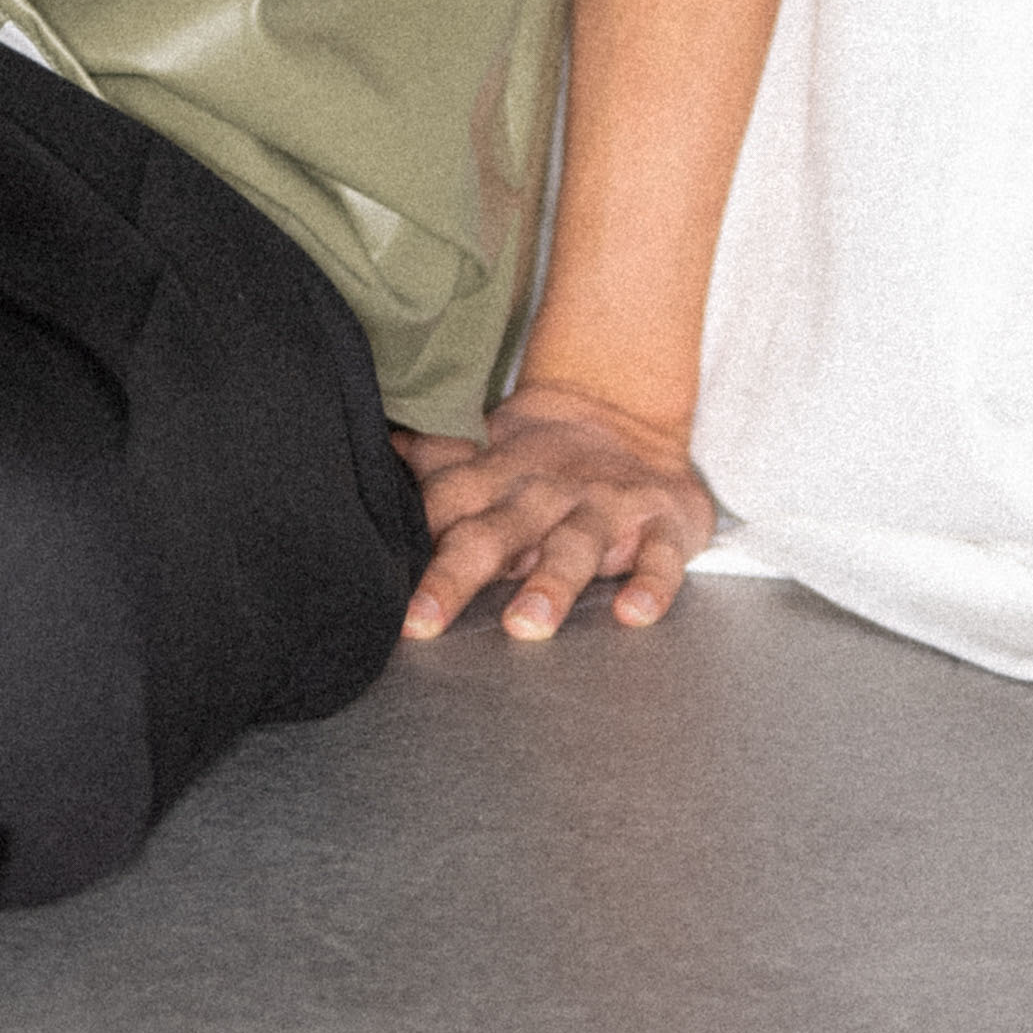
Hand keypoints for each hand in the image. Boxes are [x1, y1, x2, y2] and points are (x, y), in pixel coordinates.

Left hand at [394, 385, 713, 641]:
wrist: (625, 409)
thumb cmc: (539, 453)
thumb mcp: (484, 450)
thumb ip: (431, 463)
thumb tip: (369, 455)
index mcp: (497, 477)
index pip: (446, 504)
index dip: (411, 538)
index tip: (373, 579)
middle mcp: (545, 492)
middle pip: (495, 533)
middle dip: (456, 575)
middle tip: (421, 621)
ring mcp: (606, 506)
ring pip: (575, 544)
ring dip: (551, 583)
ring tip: (525, 624)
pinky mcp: (663, 522)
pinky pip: (661, 557)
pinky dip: (651, 585)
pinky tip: (634, 614)